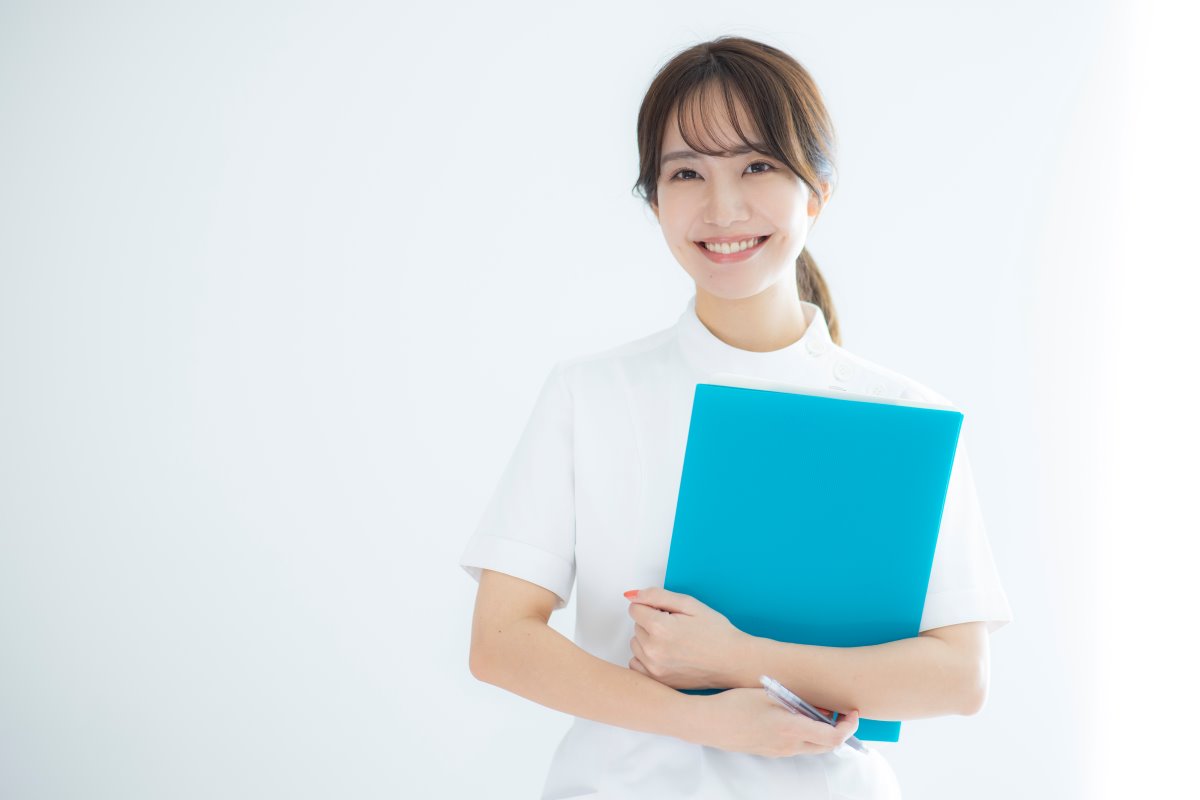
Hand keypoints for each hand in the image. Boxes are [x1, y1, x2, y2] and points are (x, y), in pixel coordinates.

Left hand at [625, 587, 749, 688]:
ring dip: (648, 640)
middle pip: (636, 626)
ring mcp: (654, 668)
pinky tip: (666, 656)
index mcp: (660, 628)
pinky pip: (636, 664)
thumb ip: (657, 596)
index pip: (635, 609)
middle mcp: (653, 650)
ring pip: (636, 644)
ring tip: (674, 642)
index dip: (652, 607)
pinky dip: (646, 658)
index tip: (668, 613)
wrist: (733, 662)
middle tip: (677, 628)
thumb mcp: (689, 604)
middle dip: (651, 623)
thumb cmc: (716, 632)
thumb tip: (631, 596)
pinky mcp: (658, 681)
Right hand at [684, 688, 859, 756]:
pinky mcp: (769, 752)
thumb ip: (796, 701)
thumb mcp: (769, 694)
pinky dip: (806, 735)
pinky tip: (797, 718)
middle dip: (840, 730)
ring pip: (812, 748)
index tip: (851, 712)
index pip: (834, 737)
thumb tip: (817, 705)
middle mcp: (788, 746)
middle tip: (840, 712)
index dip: (849, 727)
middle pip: (827, 746)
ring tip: (818, 711)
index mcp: (791, 729)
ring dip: (822, 733)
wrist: (707, 723)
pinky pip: (797, 747)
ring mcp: (778, 752)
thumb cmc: (735, 704)